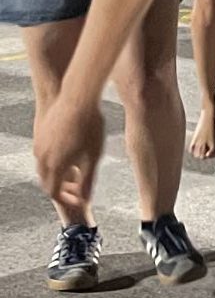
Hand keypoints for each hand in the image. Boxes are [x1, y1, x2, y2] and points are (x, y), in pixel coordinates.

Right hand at [35, 92, 105, 207]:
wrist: (78, 97)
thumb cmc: (90, 126)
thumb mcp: (94, 155)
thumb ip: (88, 180)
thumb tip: (85, 200)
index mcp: (55, 164)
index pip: (54, 192)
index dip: (67, 199)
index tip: (80, 199)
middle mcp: (42, 156)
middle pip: (47, 182)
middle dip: (62, 188)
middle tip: (79, 188)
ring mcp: (39, 144)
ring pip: (44, 168)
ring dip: (57, 175)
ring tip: (76, 172)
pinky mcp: (39, 134)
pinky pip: (42, 154)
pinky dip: (53, 162)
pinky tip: (70, 154)